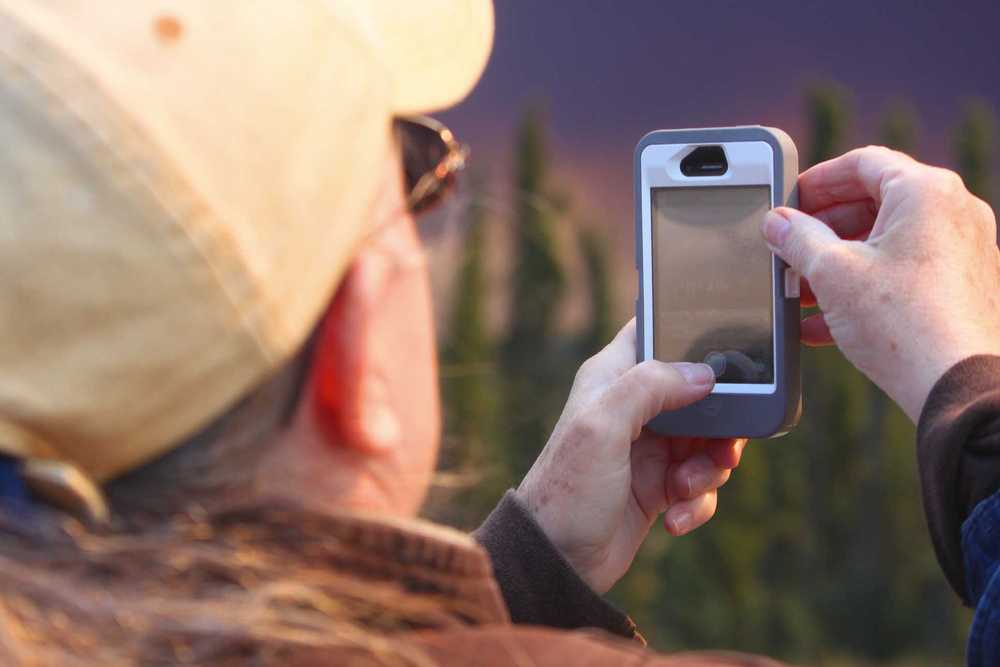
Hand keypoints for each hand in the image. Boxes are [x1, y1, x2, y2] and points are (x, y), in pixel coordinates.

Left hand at [515, 320, 746, 593]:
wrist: (556, 562)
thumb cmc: (567, 490)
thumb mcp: (601, 426)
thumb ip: (649, 386)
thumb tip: (703, 372)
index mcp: (612, 377)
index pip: (656, 332)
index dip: (692, 334)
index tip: (723, 358)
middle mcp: (633, 406)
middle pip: (701, 392)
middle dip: (720, 423)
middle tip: (721, 449)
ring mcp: (650, 447)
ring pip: (709, 440)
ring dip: (709, 469)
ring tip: (682, 490)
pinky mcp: (659, 485)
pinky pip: (701, 483)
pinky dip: (699, 502)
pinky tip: (675, 520)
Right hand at [762, 146, 999, 421]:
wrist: (957, 385)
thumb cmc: (902, 324)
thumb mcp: (830, 273)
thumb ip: (796, 238)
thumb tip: (776, 222)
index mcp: (926, 191)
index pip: (863, 163)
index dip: (818, 180)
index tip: (790, 200)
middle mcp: (955, 212)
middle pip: (876, 202)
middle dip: (825, 227)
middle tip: (791, 245)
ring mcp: (966, 250)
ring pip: (889, 241)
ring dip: (841, 261)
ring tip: (804, 289)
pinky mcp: (965, 287)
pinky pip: (907, 272)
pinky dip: (867, 285)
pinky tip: (828, 320)